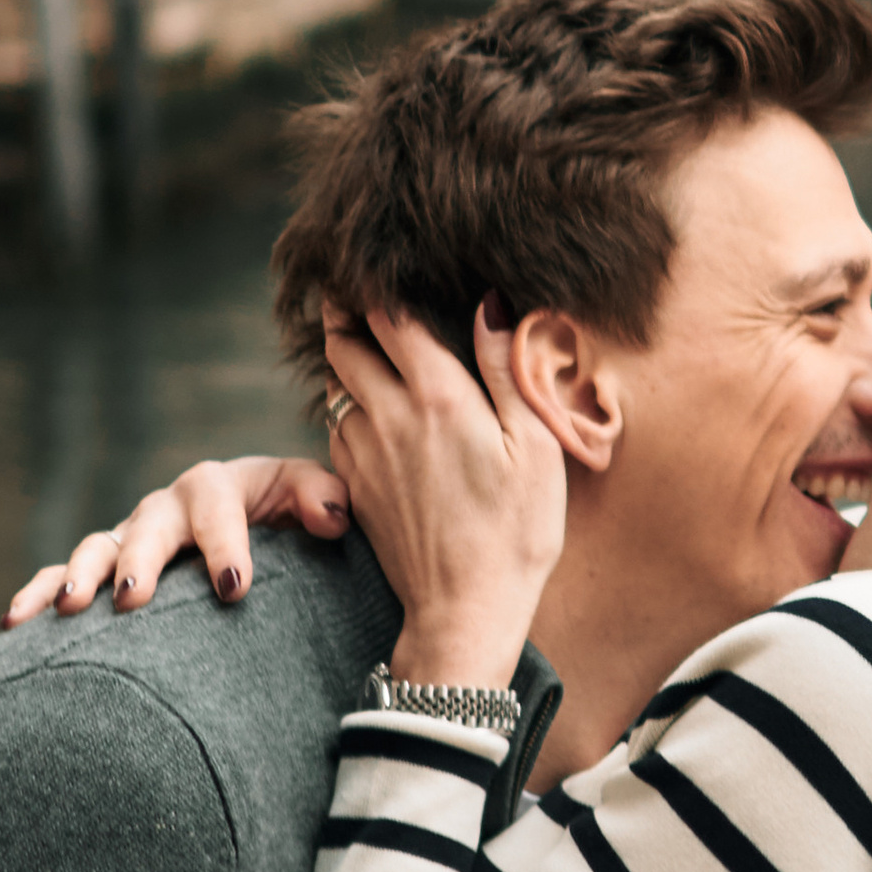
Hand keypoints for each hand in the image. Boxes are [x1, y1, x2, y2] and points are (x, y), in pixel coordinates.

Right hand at [4, 458, 352, 624]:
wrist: (268, 536)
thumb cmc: (297, 525)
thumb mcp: (318, 506)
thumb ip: (328, 501)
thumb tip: (333, 516)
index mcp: (225, 488)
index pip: (220, 504)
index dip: (225, 541)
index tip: (234, 587)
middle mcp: (171, 508)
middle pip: (150, 523)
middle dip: (141, 558)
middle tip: (135, 597)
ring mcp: (132, 537)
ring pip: (99, 547)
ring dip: (81, 573)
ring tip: (72, 607)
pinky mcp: (106, 570)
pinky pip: (61, 577)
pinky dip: (38, 594)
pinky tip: (14, 624)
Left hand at [325, 305, 566, 692]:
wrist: (464, 611)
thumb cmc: (516, 533)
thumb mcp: (537, 448)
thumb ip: (508, 371)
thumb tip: (490, 304)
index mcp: (439, 398)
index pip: (391, 317)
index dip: (379, 283)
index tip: (377, 260)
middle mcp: (390, 417)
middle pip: (346, 343)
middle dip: (346, 310)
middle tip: (351, 286)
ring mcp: (364, 453)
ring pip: (334, 384)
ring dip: (342, 357)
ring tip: (356, 337)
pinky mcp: (354, 486)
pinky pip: (334, 426)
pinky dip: (342, 403)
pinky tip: (361, 404)